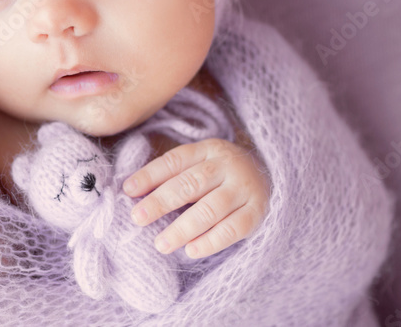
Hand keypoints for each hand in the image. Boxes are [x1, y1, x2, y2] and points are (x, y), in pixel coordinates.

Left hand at [122, 138, 270, 258]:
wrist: (273, 176)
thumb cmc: (222, 175)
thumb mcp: (201, 163)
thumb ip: (173, 174)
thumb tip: (131, 190)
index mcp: (209, 150)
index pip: (176, 160)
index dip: (150, 175)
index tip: (128, 190)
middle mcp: (228, 166)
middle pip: (191, 183)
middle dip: (161, 201)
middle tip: (137, 218)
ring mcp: (244, 188)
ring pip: (211, 209)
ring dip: (183, 228)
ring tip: (161, 244)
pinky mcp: (257, 212)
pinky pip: (233, 229)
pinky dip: (211, 241)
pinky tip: (191, 250)